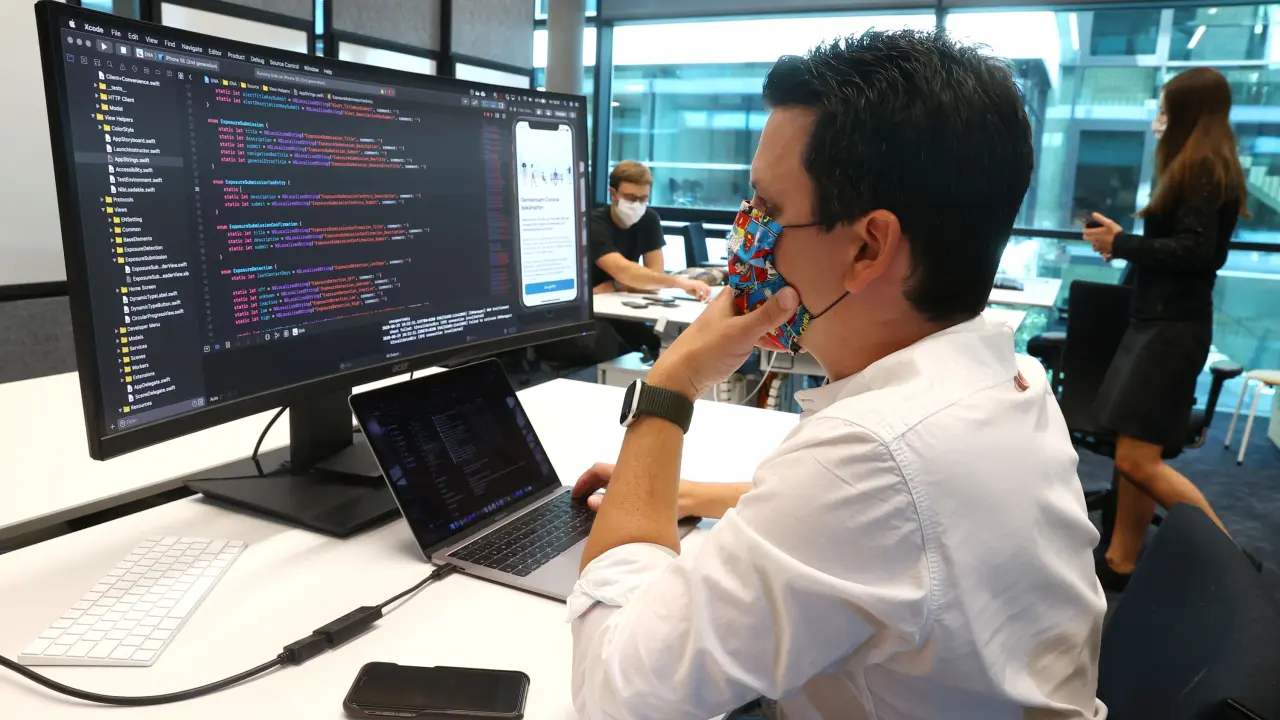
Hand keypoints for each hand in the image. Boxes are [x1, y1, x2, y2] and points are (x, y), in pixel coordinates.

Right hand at [572, 462, 701, 515]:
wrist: (703, 498)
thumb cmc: (684, 498)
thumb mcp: (652, 507)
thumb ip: (620, 506)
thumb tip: (593, 503)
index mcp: (634, 471)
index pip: (600, 469)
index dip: (585, 479)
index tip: (576, 494)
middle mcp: (635, 473)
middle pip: (604, 474)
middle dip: (589, 485)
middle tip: (578, 501)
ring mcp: (640, 481)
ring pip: (613, 481)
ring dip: (600, 491)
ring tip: (590, 506)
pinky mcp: (646, 490)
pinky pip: (623, 489)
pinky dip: (612, 495)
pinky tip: (611, 509)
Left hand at [648, 286, 799, 399]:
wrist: (682, 378)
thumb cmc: (706, 350)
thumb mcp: (741, 331)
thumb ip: (767, 315)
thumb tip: (792, 293)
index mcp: (731, 295)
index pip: (758, 277)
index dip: (778, 276)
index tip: (801, 277)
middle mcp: (733, 305)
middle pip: (763, 298)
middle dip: (784, 302)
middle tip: (810, 304)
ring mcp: (733, 323)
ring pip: (761, 317)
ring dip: (779, 322)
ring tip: (804, 326)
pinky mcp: (734, 340)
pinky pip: (757, 334)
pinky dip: (770, 338)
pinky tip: (787, 346)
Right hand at [678, 278, 712, 301]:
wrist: (681, 283)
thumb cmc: (688, 288)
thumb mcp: (695, 293)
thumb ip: (700, 296)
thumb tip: (705, 300)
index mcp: (703, 284)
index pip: (709, 290)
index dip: (708, 296)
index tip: (705, 300)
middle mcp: (702, 283)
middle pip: (709, 290)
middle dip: (707, 296)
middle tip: (703, 301)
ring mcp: (699, 283)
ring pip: (705, 290)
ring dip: (703, 296)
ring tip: (700, 299)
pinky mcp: (695, 284)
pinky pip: (700, 291)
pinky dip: (698, 295)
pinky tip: (696, 297)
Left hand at [1083, 212, 1121, 259]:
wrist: (1123, 244)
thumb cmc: (1115, 233)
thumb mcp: (1109, 223)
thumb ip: (1100, 219)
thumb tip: (1093, 214)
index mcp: (1094, 235)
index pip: (1085, 232)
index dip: (1086, 230)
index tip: (1090, 228)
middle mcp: (1095, 242)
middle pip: (1087, 240)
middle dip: (1089, 237)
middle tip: (1095, 234)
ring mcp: (1099, 249)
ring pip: (1094, 247)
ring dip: (1096, 245)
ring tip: (1101, 242)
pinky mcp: (1105, 253)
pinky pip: (1102, 254)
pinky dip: (1103, 253)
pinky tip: (1107, 251)